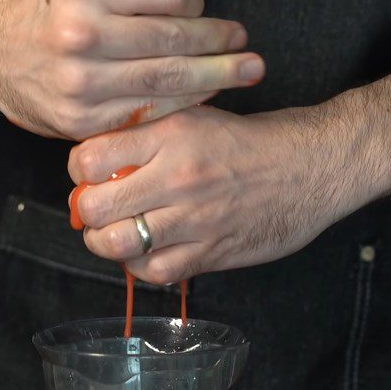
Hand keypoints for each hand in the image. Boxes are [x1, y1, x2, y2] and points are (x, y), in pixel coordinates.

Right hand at [0, 0, 263, 138]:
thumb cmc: (35, 8)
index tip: (202, 6)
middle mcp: (81, 35)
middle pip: (175, 39)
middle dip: (220, 42)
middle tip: (246, 42)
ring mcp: (82, 84)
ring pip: (168, 81)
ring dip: (215, 77)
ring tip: (246, 71)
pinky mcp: (83, 121)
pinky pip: (148, 112)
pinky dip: (182, 104)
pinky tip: (204, 96)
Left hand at [67, 106, 349, 283]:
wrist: (312, 166)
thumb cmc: (251, 142)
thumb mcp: (196, 118)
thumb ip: (148, 136)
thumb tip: (99, 161)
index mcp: (171, 135)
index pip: (90, 158)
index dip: (79, 170)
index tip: (88, 175)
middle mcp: (178, 177)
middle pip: (95, 207)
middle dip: (86, 212)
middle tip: (96, 210)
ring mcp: (195, 218)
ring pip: (118, 244)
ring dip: (106, 243)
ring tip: (115, 234)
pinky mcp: (211, 251)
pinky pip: (154, 271)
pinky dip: (140, 266)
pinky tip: (146, 252)